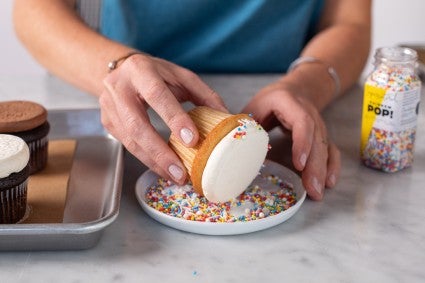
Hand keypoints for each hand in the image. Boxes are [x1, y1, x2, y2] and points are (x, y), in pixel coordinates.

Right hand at [99, 53, 226, 183]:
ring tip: (175, 176)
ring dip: (153, 162)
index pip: (157, 95)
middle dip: (160, 152)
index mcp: (141, 70)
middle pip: (137, 125)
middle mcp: (119, 88)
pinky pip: (127, 145)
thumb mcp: (181, 76)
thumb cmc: (155, 73)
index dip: (174, 118)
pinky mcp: (107, 122)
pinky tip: (162, 168)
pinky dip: (146, 159)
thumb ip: (204, 94)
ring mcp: (109, 107)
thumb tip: (226, 117)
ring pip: (130, 140)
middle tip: (180, 173)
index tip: (192, 140)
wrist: (121, 69)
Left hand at [243, 79, 340, 199]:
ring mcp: (319, 125)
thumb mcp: (255, 106)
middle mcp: (309, 114)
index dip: (302, 143)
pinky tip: (329, 182)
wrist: (296, 90)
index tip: (299, 164)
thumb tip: (231, 148)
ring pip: (325, 147)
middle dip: (315, 166)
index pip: (302, 122)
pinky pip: (331, 150)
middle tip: (311, 189)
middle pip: (317, 140)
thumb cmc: (271, 101)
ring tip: (317, 192)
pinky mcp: (322, 136)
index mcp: (290, 103)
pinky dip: (331, 166)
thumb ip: (245, 125)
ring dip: (322, 171)